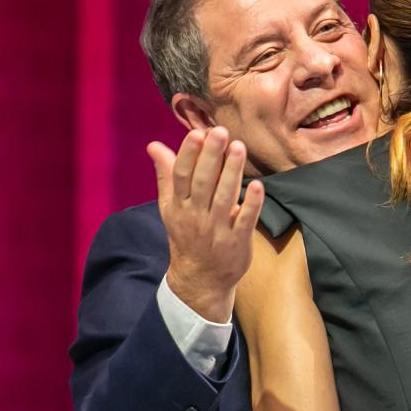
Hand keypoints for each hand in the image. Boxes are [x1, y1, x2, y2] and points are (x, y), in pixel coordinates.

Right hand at [152, 126, 265, 322]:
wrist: (199, 279)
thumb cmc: (186, 235)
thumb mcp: (171, 207)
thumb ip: (166, 174)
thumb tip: (154, 145)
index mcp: (179, 205)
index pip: (182, 176)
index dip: (189, 154)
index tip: (197, 133)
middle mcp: (196, 216)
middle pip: (202, 183)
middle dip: (211, 157)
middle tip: (221, 131)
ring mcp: (217, 230)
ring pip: (225, 198)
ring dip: (232, 172)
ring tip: (239, 147)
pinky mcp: (237, 242)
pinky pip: (244, 221)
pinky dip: (250, 204)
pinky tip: (257, 185)